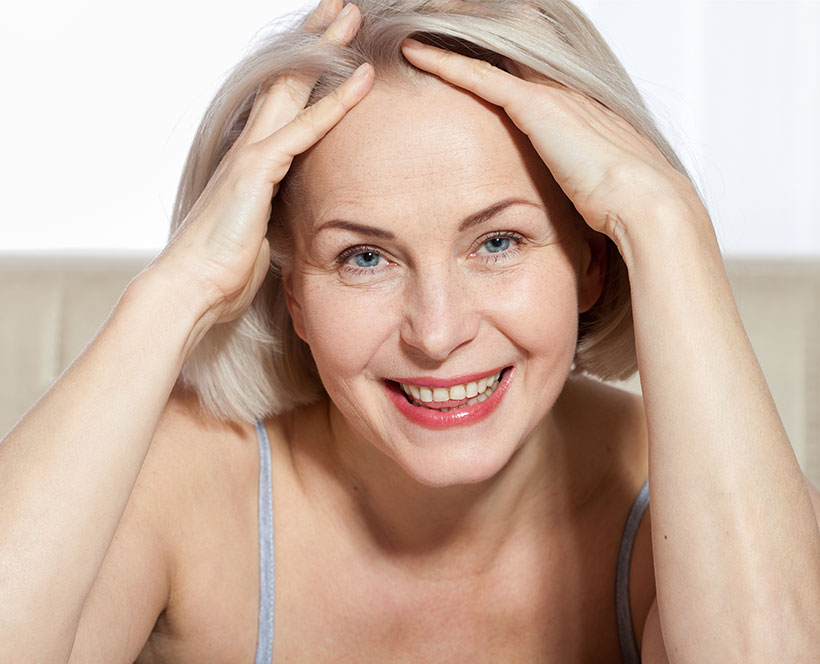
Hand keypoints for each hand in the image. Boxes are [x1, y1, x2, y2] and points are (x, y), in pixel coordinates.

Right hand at [153, 0, 373, 325]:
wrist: (191, 288)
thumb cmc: (223, 270)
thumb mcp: (260, 234)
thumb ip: (277, 213)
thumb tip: (291, 217)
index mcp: (252, 161)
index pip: (284, 102)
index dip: (307, 69)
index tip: (331, 44)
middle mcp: (249, 146)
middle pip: (286, 78)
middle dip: (314, 39)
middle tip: (340, 8)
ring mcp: (251, 154)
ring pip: (293, 87)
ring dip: (325, 48)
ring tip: (351, 13)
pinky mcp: (256, 171)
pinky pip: (303, 128)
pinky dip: (335, 103)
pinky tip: (362, 78)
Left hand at [399, 38, 708, 248]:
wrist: (647, 202)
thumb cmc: (629, 202)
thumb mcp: (600, 185)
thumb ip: (582, 179)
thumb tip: (578, 201)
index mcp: (580, 106)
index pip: (534, 64)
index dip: (506, 50)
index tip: (479, 44)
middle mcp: (565, 90)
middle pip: (515, 42)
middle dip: (478, 26)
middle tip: (444, 12)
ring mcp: (551, 95)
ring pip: (494, 49)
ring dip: (455, 35)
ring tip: (424, 20)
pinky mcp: (534, 108)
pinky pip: (478, 77)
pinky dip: (444, 63)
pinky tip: (416, 52)